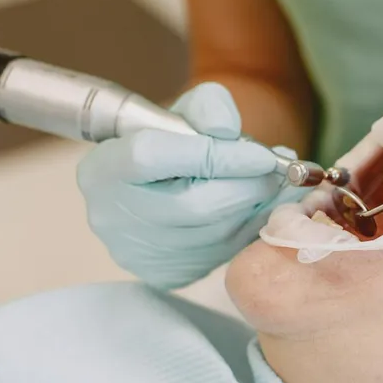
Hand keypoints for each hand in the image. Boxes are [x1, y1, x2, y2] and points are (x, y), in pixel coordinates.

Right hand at [78, 83, 305, 288]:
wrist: (147, 190)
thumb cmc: (167, 145)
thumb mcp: (184, 114)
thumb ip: (207, 108)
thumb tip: (228, 130)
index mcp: (104, 168)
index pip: (154, 157)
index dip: (215, 156)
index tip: (260, 154)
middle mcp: (112, 216)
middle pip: (192, 206)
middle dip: (247, 187)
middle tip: (278, 174)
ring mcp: (136, 252)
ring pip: (213, 235)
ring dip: (254, 210)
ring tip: (275, 188)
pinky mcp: (164, 274)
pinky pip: (219, 255)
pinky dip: (247, 230)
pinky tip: (259, 210)